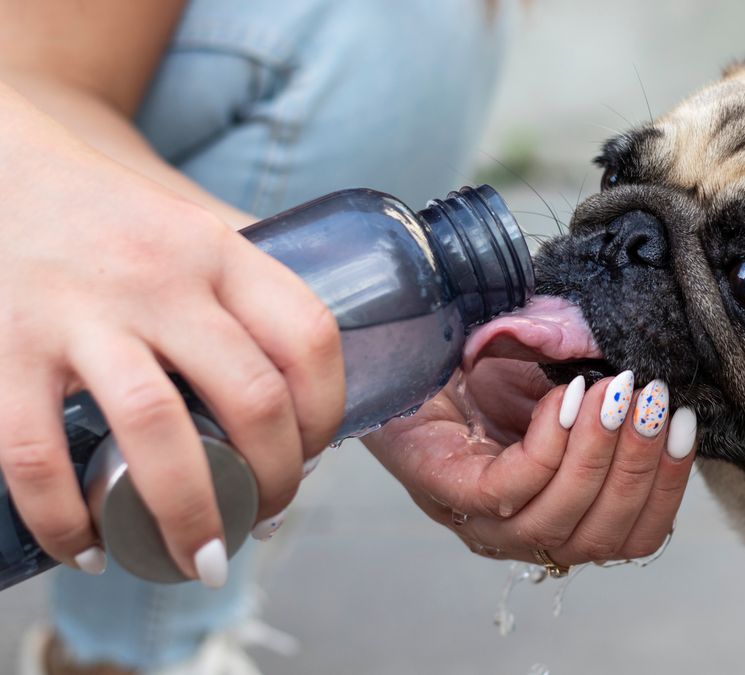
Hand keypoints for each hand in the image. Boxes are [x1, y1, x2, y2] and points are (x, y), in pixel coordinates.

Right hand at [0, 86, 344, 585]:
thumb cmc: (106, 220)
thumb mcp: (192, 231)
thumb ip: (244, 291)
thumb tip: (304, 391)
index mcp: (218, 251)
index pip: (309, 338)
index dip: (327, 416)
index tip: (314, 458)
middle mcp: (158, 277)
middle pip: (251, 399)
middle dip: (273, 482)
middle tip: (264, 517)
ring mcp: (78, 312)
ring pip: (157, 432)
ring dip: (190, 516)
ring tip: (202, 561)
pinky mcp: (3, 348)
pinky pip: (36, 454)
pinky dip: (64, 518)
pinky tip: (87, 548)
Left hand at [364, 359, 697, 566]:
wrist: (404, 340)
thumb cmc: (482, 363)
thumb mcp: (561, 375)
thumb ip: (608, 390)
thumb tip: (658, 388)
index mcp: (558, 513)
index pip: (630, 538)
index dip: (667, 489)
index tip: (683, 424)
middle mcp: (521, 530)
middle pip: (600, 536)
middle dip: (639, 466)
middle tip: (652, 399)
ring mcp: (479, 519)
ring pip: (560, 519)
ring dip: (600, 453)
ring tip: (615, 392)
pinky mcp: (444, 490)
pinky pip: (512, 487)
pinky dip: (550, 443)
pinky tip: (565, 396)